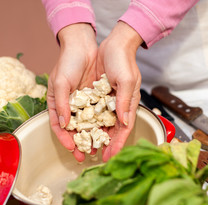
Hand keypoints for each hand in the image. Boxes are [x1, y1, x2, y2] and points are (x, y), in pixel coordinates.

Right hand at [47, 23, 97, 161]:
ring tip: (98, 150)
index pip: (58, 126)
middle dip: (79, 144)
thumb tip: (64, 124)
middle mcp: (70, 106)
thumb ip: (62, 103)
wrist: (84, 46)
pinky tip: (107, 134)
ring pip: (88, 125)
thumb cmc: (68, 62)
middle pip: (74, 129)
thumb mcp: (61, 82)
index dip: (64, 139)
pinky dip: (102, 125)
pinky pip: (99, 115)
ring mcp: (84, 103)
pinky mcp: (96, 99)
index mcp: (58, 103)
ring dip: (92, 138)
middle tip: (84, 157)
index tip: (71, 149)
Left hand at [96, 21, 143, 160]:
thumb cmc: (124, 61)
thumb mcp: (127, 81)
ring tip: (85, 148)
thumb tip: (125, 122)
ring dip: (94, 136)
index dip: (117, 144)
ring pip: (100, 124)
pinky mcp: (97, 95)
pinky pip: (91, 112)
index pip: (123, 129)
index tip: (110, 156)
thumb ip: (125, 102)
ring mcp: (107, 101)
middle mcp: (117, 106)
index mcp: (127, 104)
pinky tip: (79, 130)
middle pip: (111, 130)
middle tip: (96, 157)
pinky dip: (86, 122)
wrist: (114, 44)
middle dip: (104, 144)